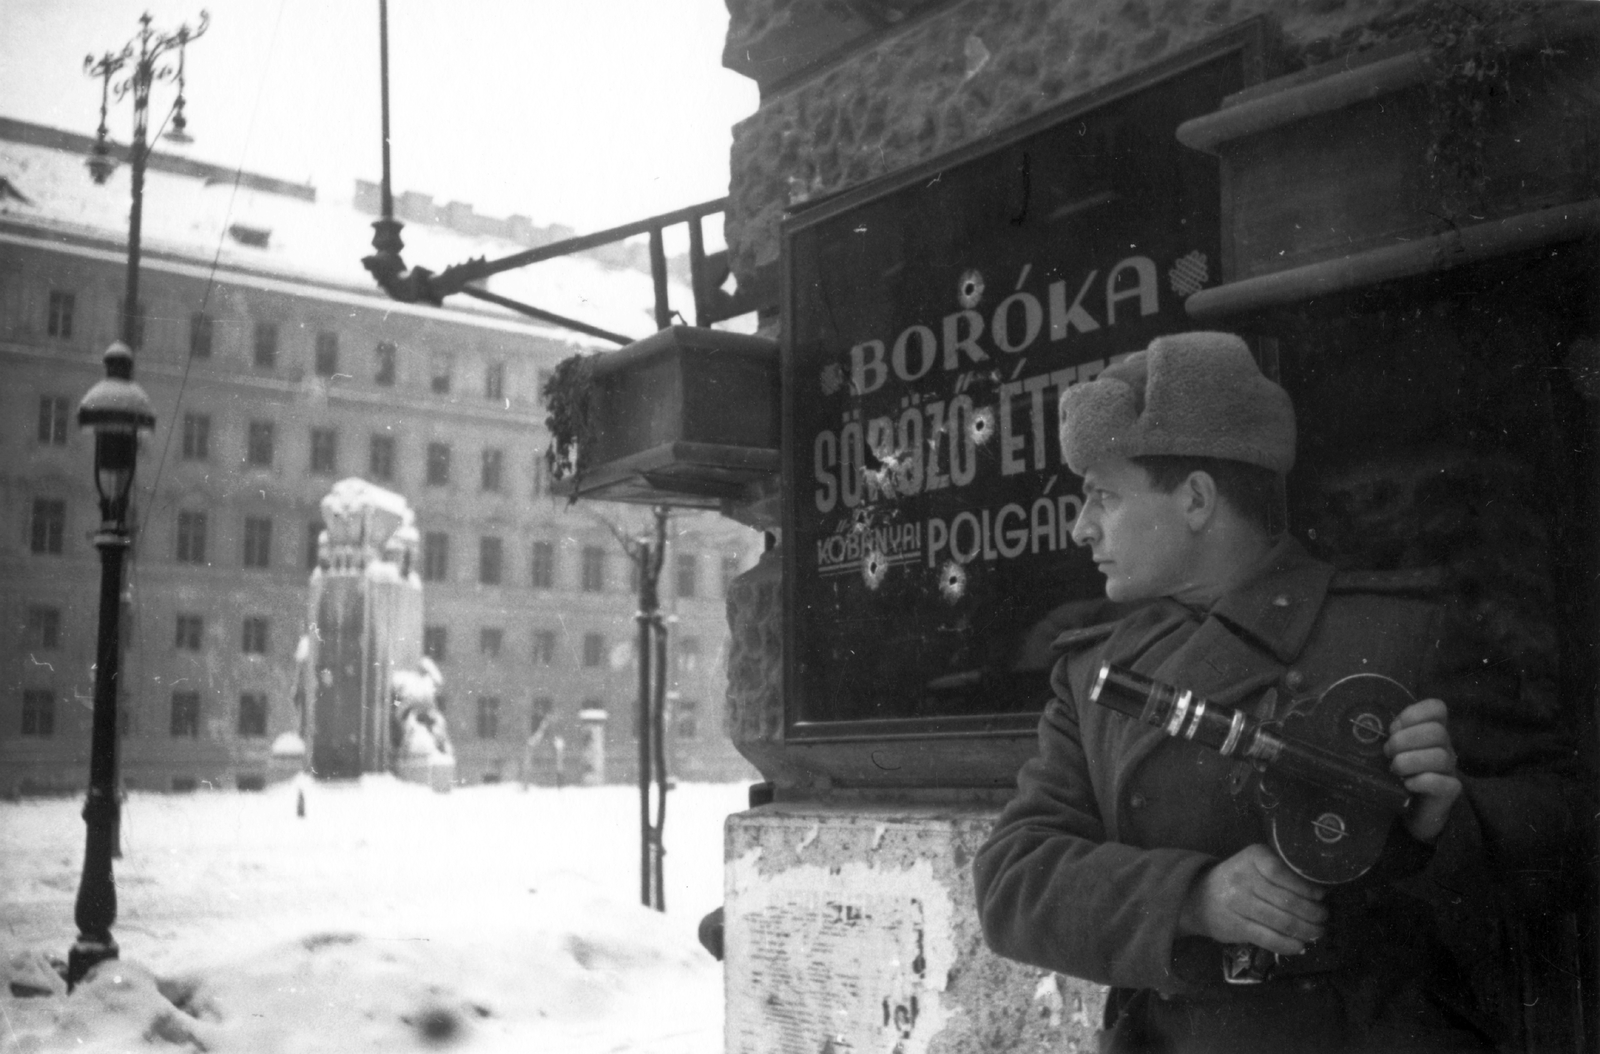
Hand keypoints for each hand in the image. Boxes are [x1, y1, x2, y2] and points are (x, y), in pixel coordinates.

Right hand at [1177, 844, 1327, 955]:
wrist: (1199, 896)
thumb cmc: (1238, 878)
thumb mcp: (1255, 864)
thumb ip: (1281, 871)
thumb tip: (1319, 890)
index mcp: (1253, 857)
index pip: (1284, 873)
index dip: (1306, 887)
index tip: (1321, 896)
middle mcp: (1244, 878)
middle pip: (1287, 900)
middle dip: (1313, 913)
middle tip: (1323, 918)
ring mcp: (1238, 904)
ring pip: (1282, 921)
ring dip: (1306, 930)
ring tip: (1316, 932)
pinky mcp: (1236, 926)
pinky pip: (1269, 938)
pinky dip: (1289, 945)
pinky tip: (1300, 945)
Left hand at [1385, 697, 1460, 842]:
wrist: (1415, 808)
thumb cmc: (1402, 772)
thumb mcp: (1395, 749)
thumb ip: (1391, 735)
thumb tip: (1374, 729)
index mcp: (1432, 731)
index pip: (1437, 708)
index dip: (1413, 714)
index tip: (1394, 728)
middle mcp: (1445, 747)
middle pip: (1437, 732)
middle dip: (1405, 740)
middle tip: (1388, 753)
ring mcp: (1450, 768)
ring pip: (1440, 756)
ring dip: (1409, 761)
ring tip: (1395, 769)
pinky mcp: (1450, 790)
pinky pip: (1441, 781)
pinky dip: (1421, 781)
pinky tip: (1407, 784)